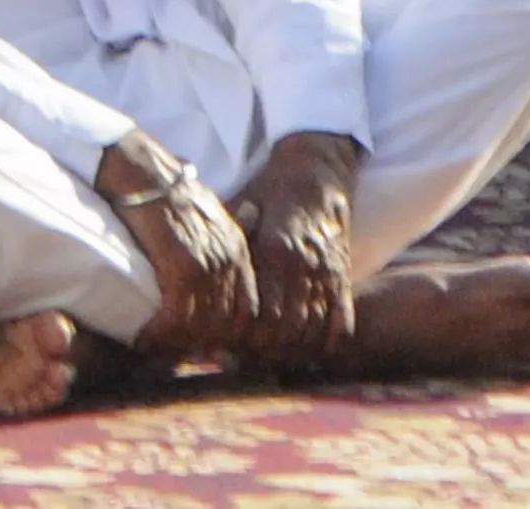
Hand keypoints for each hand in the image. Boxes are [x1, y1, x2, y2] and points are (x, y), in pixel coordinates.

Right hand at [93, 132, 254, 355]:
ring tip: (155, 343)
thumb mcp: (193, 218)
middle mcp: (229, 256)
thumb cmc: (155, 189)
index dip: (220, 328)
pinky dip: (163, 331)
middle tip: (173, 348)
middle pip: (229, 320)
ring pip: (207, 322)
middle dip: (204, 339)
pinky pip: (181, 314)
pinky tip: (145, 336)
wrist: (133, 163)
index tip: (196, 339)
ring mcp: (209, 261)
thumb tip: (202, 269)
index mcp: (235, 247)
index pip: (243, 306)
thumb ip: (204, 244)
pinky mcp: (183, 265)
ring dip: (181, 339)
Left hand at [227, 134, 358, 364]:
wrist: (315, 172)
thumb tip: (187, 277)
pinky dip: (322, 344)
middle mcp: (305, 266)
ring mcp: (328, 274)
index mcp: (276, 249)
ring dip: (287, 351)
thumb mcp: (237, 209)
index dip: (240, 336)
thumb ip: (222, 243)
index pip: (261, 313)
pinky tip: (300, 350)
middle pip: (284, 330)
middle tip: (238, 356)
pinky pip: (339, 325)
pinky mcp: (342, 279)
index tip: (221, 343)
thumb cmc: (268, 190)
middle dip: (260, 348)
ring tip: (262, 356)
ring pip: (311, 333)